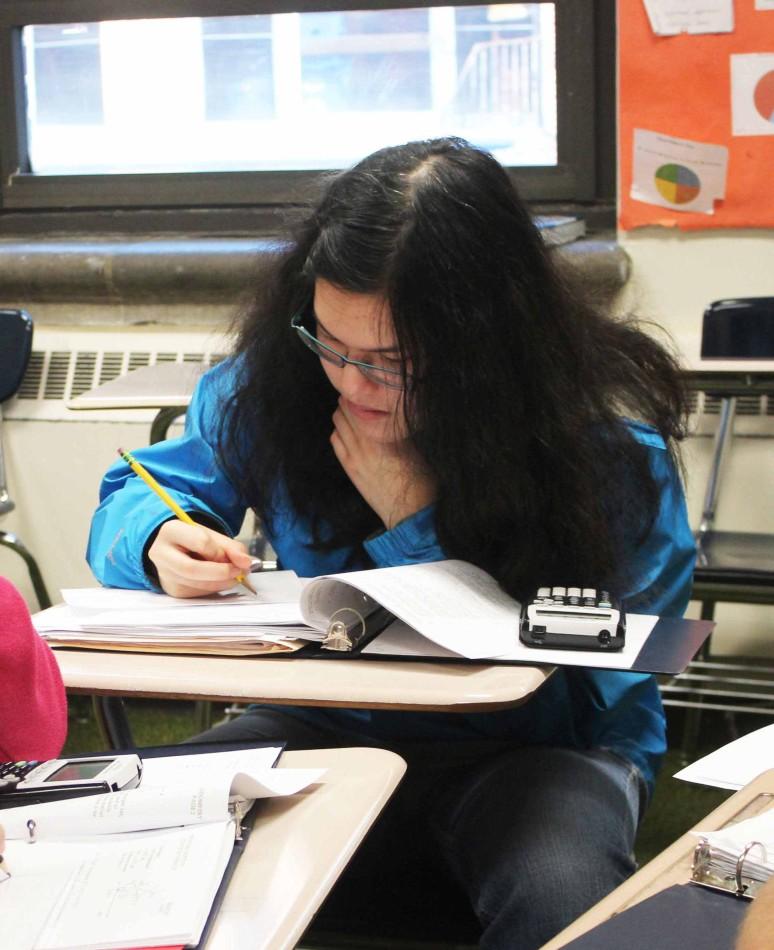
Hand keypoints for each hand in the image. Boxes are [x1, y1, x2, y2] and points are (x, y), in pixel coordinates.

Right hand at [148, 520, 252, 597]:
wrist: (176, 549)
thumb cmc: (194, 540)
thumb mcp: (213, 535)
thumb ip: (232, 547)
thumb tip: (246, 562)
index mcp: (171, 531)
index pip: (200, 542)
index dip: (220, 552)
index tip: (233, 555)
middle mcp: (161, 554)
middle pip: (193, 569)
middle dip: (221, 573)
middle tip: (239, 571)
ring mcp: (165, 574)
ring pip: (197, 584)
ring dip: (222, 583)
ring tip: (234, 575)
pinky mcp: (172, 590)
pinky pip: (199, 593)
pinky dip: (215, 588)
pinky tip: (219, 580)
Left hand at [331, 401, 435, 529]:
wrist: (412, 512)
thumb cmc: (422, 476)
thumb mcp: (417, 442)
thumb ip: (399, 420)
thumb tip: (391, 399)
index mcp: (379, 433)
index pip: (356, 401)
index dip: (363, 392)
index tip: (371, 388)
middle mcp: (361, 442)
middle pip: (343, 408)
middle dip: (352, 401)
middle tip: (366, 399)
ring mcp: (352, 456)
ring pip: (337, 423)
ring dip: (345, 415)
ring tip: (361, 416)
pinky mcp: (349, 468)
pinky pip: (335, 440)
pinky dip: (341, 432)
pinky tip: (354, 434)